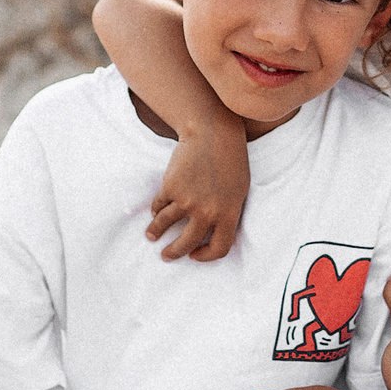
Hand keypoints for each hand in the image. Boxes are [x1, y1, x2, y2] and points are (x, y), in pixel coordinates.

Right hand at [145, 126, 248, 260]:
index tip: (195, 255)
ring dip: (155, 232)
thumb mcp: (239, 190)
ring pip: (165, 225)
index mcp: (229, 213)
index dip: (206, 256)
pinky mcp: (170, 188)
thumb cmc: (230, 160)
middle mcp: (208, 211)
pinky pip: (158, 206)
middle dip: (174, 253)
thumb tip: (212, 233)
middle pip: (187, 243)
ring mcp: (187, 200)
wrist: (212, 133)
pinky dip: (155, 210)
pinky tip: (155, 212)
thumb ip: (227, 212)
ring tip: (151, 236)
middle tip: (167, 256)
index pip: (220, 248)